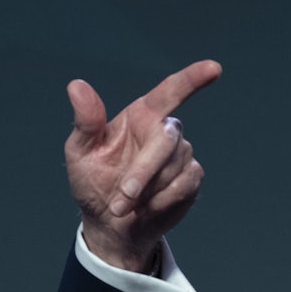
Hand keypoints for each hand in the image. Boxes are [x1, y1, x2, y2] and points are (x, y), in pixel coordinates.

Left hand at [64, 60, 220, 271]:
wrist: (107, 223)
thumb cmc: (92, 182)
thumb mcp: (80, 152)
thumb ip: (85, 121)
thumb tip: (76, 85)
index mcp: (140, 116)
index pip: (170, 91)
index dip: (193, 78)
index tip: (214, 68)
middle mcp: (164, 130)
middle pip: (166, 140)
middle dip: (143, 172)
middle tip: (121, 199)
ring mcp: (181, 154)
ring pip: (174, 166)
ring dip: (146, 192)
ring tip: (124, 205)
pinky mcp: (191, 178)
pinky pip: (184, 185)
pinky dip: (161, 201)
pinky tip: (146, 207)